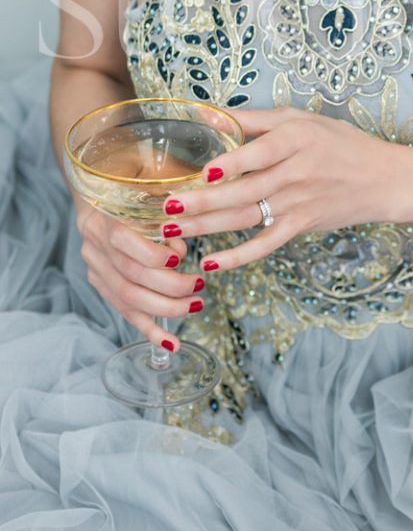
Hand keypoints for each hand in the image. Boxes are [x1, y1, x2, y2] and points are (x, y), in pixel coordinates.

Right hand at [75, 201, 205, 350]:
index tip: (180, 258)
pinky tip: (172, 342)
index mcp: (104, 218)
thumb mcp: (150, 187)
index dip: (152, 254)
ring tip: (195, 306)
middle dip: (169, 286)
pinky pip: (126, 312)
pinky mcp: (101, 286)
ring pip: (129, 299)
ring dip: (165, 308)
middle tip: (198, 286)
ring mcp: (96, 269)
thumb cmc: (133, 187)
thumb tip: (179, 246)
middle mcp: (95, 247)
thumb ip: (163, 212)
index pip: (123, 240)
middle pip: (131, 275)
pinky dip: (151, 330)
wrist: (99, 196)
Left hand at [161, 108, 405, 271]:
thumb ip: (255, 120)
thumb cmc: (340, 143)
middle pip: (244, 191)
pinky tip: (212, 262)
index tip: (200, 173)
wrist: (384, 179)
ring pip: (247, 218)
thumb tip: (207, 113)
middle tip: (168, 209)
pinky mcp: (302, 225)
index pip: (257, 155)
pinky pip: (266, 244)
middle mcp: (296, 173)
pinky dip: (240, 256)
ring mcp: (299, 203)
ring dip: (208, 226)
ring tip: (173, 231)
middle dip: (204, 202)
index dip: (229, 165)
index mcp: (296, 140)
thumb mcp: (302, 120)